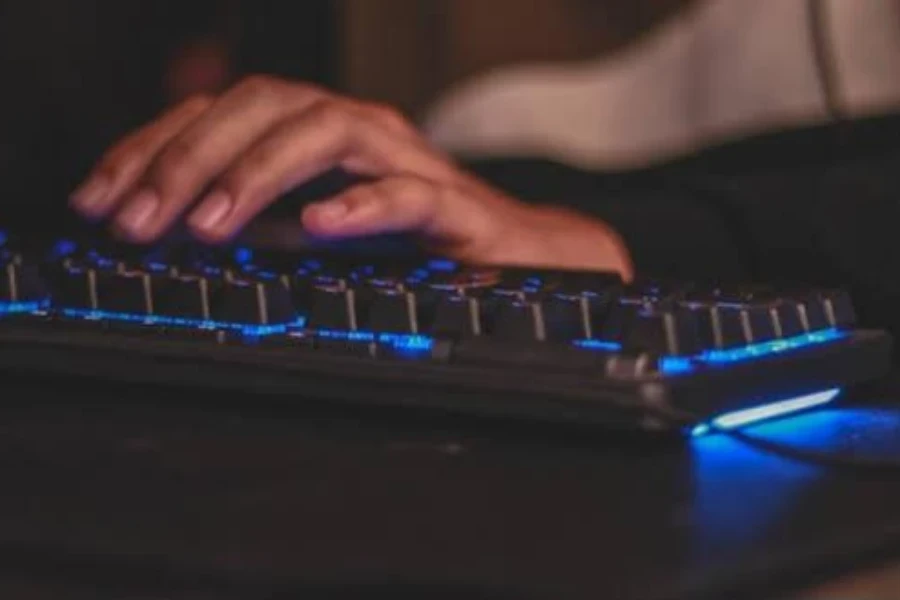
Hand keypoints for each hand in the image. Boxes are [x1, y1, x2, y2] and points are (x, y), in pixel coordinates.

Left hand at [69, 75, 633, 278]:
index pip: (220, 112)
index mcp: (316, 130)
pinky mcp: (449, 203)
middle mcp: (356, 128)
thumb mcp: (312, 221)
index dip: (151, 148)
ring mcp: (404, 158)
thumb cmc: (411, 237)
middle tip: (138, 218)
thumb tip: (171, 224)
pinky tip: (317, 226)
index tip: (100, 199)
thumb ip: (255, 213)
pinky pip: (406, 193)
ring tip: (211, 224)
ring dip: (259, 173)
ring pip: (327, 132)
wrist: (511, 251)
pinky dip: (359, 205)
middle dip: (189, 158)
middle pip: (264, 104)